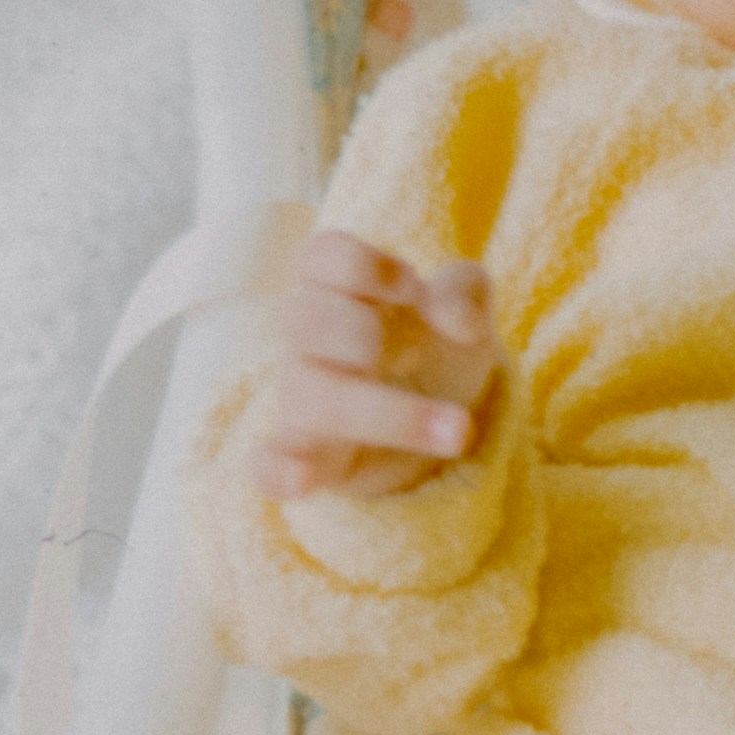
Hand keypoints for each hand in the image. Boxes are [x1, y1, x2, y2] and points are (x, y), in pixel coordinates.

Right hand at [255, 232, 500, 500]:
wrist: (436, 415)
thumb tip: (456, 320)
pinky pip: (269, 462)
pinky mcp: (307, 455)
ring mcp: (302, 398)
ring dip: (393, 414)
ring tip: (458, 429)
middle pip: (309, 321)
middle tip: (411, 356)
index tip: (412, 288)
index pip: (320, 257)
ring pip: (312, 395)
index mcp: (338, 289)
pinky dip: (280, 469)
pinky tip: (301, 477)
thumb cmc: (433, 346)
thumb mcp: (464, 309)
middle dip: (368, 335)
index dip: (364, 266)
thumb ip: (465, 292)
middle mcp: (307, 340)